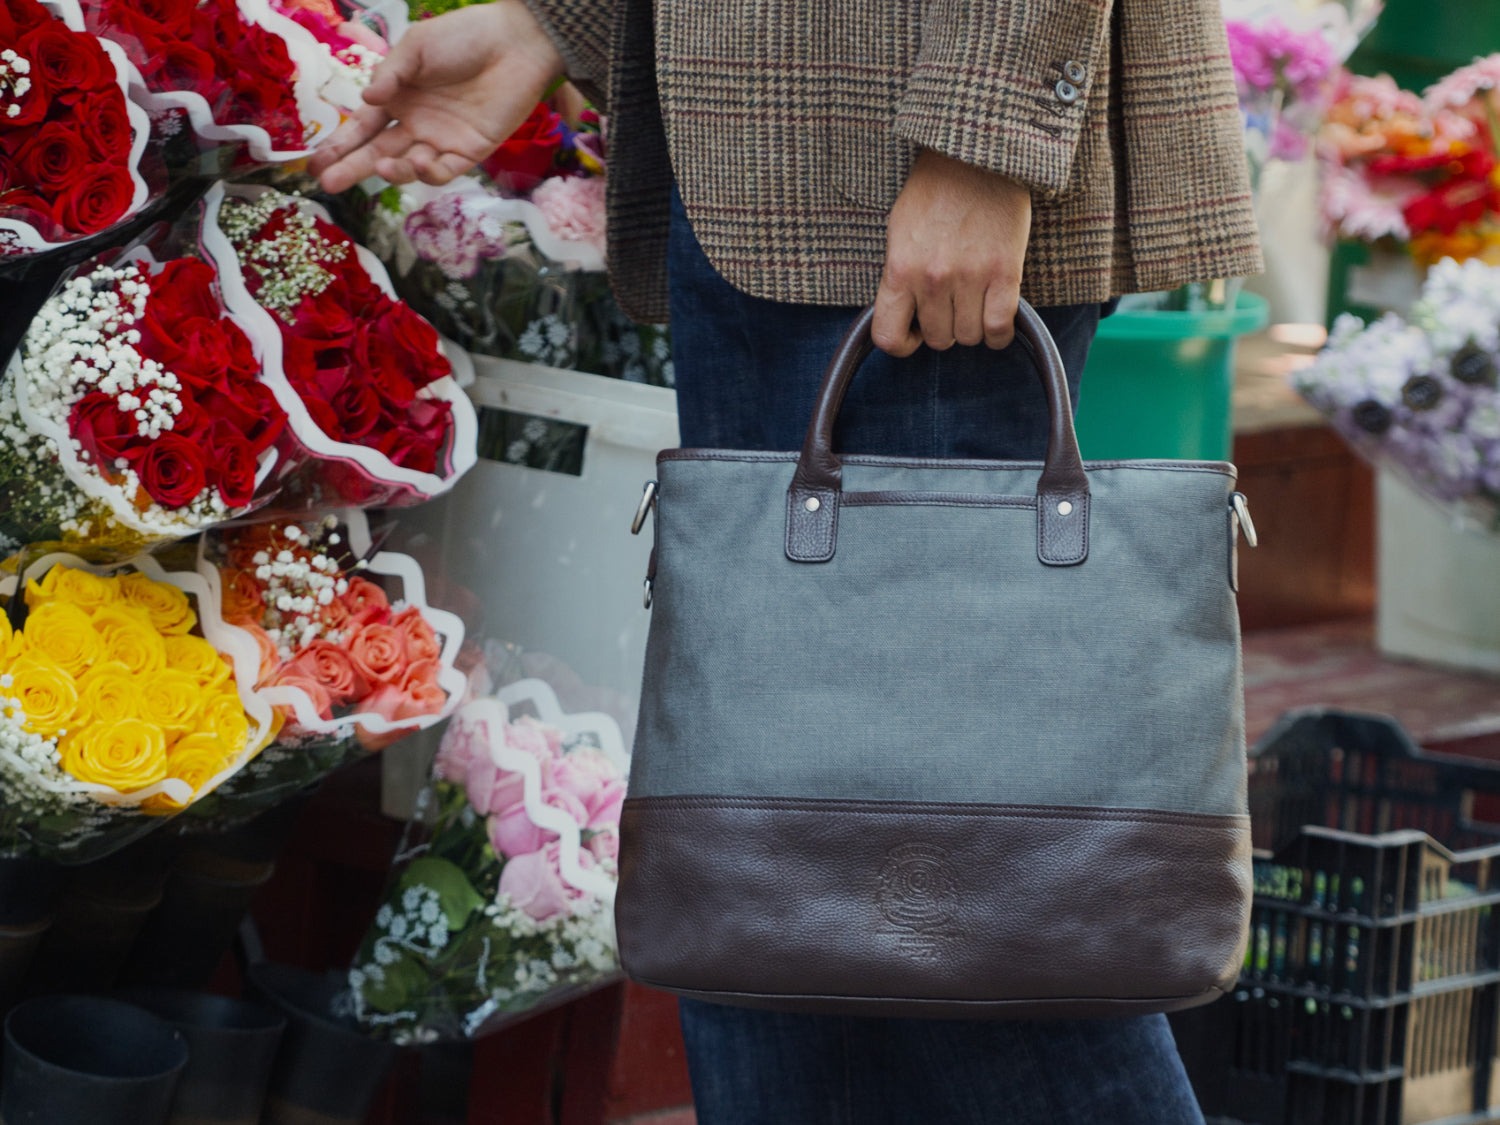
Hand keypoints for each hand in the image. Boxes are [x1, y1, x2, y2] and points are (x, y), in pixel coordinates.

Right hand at [309, 1, 563, 193]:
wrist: (514, 43)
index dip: (340, 145)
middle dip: (352, 168)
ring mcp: (441, 140)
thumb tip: (365, 101)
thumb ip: (391, 74)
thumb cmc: (463, 37)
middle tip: (328, 183)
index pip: (363, 128)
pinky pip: (444, 172)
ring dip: (392, 171)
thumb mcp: (417, 47)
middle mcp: (415, 123)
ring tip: (381, 167)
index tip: (316, 163)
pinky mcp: (469, 152)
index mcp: (397, 97)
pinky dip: (428, 172)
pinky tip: (419, 161)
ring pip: (408, 166)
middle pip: (378, 153)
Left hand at [872, 149, 1032, 356]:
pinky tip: (995, 324)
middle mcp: (933, 279)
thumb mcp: (899, 230)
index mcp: (900, 269)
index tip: (913, 332)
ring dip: (971, 328)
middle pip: (938, 338)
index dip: (902, 343)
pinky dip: (998, 335)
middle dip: (943, 328)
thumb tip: (903, 313)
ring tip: (973, 305)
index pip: (889, 337)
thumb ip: (899, 274)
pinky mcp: (1005, 272)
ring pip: (968, 337)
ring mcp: (970, 277)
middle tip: (951, 307)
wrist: (977, 155)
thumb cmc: (935, 189)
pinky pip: (998, 328)